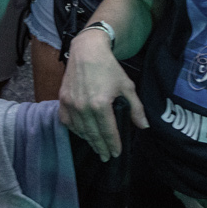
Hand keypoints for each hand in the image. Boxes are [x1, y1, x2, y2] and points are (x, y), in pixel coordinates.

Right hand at [57, 28, 148, 160]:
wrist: (87, 51)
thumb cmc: (108, 67)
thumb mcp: (126, 86)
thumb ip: (135, 108)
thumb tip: (144, 126)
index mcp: (101, 105)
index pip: (108, 132)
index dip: (113, 144)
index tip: (116, 153)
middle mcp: (83, 107)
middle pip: (93, 135)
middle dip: (101, 147)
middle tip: (106, 156)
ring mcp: (70, 104)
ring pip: (80, 131)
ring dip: (89, 140)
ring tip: (96, 146)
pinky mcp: (62, 100)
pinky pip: (67, 122)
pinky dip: (75, 130)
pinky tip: (82, 133)